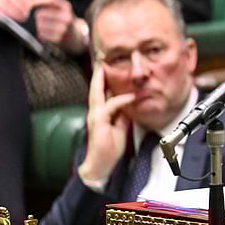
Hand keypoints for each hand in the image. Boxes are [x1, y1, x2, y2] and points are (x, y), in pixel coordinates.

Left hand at [29, 0, 76, 47]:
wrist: (74, 35)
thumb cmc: (61, 19)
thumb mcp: (59, 8)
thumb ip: (46, 2)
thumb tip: (28, 2)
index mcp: (66, 6)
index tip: (28, 4)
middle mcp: (67, 16)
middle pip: (41, 13)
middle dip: (37, 16)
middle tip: (41, 18)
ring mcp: (64, 28)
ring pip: (40, 24)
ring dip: (38, 25)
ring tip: (44, 26)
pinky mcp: (59, 38)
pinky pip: (42, 34)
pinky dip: (41, 33)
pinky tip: (46, 33)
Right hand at [78, 64, 135, 184]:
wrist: (101, 164)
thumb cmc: (109, 147)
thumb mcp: (121, 127)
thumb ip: (122, 114)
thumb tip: (129, 104)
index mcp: (100, 113)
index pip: (101, 92)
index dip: (104, 80)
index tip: (107, 67)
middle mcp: (95, 112)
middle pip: (95, 89)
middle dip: (98, 74)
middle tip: (101, 60)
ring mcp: (95, 117)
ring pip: (97, 94)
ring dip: (102, 81)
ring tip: (106, 68)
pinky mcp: (98, 124)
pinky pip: (109, 108)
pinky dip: (120, 100)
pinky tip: (129, 96)